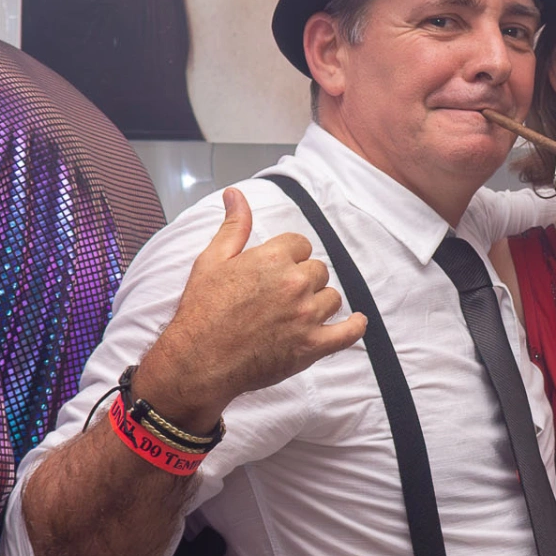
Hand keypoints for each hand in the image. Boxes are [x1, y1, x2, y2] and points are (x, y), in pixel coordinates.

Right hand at [137, 187, 367, 429]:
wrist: (199, 360)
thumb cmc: (202, 311)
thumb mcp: (212, 260)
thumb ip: (234, 226)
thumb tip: (236, 194)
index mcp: (272, 259)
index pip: (301, 245)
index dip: (289, 256)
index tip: (276, 270)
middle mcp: (294, 284)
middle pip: (318, 270)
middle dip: (303, 279)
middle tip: (280, 295)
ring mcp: (306, 316)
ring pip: (331, 297)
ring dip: (319, 302)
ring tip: (296, 313)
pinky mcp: (312, 346)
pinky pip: (347, 333)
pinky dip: (354, 327)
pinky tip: (356, 321)